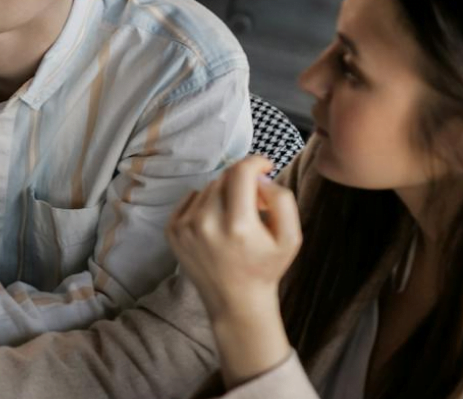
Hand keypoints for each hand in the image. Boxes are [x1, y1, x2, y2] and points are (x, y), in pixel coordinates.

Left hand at [166, 156, 299, 384]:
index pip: (240, 172)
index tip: (265, 166)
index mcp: (237, 225)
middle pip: (225, 179)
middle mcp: (206, 223)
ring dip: (225, 195)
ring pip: (208, 188)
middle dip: (243, 183)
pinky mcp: (172, 230)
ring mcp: (184, 227)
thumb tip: (260, 178)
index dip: (256, 162)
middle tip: (256, 203)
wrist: (235, 301)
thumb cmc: (265, 268)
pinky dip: (205, 203)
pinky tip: (216, 224)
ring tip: (236, 219)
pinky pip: (191, 198)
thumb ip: (281, 200)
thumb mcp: (290, 238)